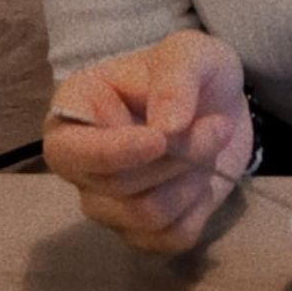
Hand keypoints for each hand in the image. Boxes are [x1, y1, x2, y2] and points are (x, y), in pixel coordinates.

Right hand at [43, 29, 252, 254]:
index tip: (159, 140)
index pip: (68, 152)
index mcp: (76, 109)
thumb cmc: (192, 71)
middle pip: (117, 187)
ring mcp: (108, 203)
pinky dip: (199, 206)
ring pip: (144, 215)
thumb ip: (176, 78)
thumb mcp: (190, 51)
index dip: (113, 153)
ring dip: (192, 178)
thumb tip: (166, 128)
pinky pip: (169, 238)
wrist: (223, 104)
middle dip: (178, 156)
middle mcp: (82, 164)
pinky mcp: (140, 230)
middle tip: (216, 125)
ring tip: (211, 144)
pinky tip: (203, 176)